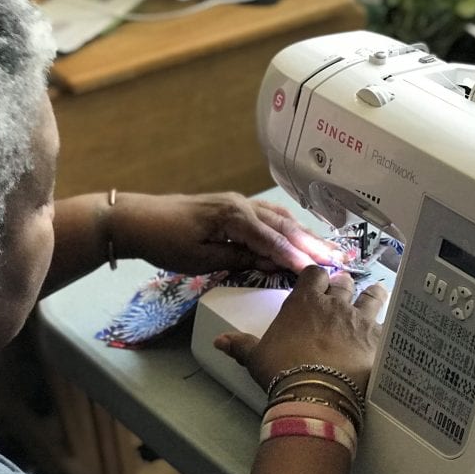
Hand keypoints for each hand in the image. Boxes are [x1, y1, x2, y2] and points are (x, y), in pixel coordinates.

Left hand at [118, 192, 346, 274]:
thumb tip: (270, 263)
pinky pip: (267, 215)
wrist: (136, 219)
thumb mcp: (200, 259)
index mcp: (234, 217)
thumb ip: (238, 258)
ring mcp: (237, 203)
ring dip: (303, 234)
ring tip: (327, 249)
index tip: (319, 270)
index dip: (297, 256)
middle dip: (312, 243)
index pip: (274, 240)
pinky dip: (286, 227)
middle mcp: (241, 205)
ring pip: (279, 218)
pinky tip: (297, 235)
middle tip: (338, 259)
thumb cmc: (164, 242)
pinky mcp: (232, 206)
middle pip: (284, 225)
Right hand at [213, 266, 386, 392]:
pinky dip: (388, 324)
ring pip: (372, 295)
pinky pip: (387, 323)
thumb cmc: (282, 371)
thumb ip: (241, 345)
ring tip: (374, 296)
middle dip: (342, 285)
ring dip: (372, 295)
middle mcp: (334, 303)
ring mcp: (359, 319)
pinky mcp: (378, 338)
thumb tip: (218, 340)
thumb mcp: (256, 358)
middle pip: (343, 282)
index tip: (316, 283)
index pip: (313, 273)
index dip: (316, 277)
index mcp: (303, 302)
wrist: (316, 393)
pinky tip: (391, 328)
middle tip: (341, 293)